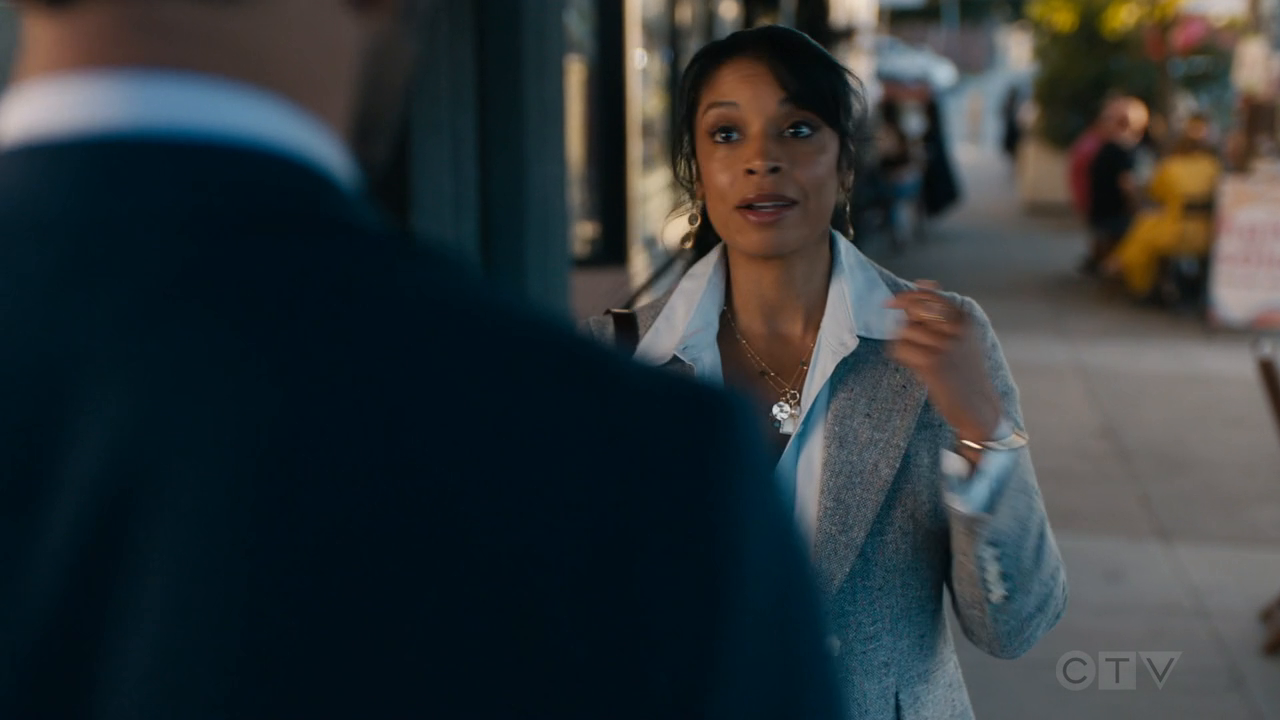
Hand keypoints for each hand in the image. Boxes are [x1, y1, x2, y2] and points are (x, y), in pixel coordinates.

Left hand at [886, 281, 1002, 452]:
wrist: (978, 407)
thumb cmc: (965, 372)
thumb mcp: (963, 337)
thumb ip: (943, 313)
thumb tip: (922, 282)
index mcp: (965, 320)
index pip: (931, 296)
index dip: (908, 296)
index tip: (892, 303)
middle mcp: (956, 329)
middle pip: (915, 310)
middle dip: (904, 319)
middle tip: (902, 333)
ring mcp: (944, 345)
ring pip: (905, 330)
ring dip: (902, 342)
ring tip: (915, 356)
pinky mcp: (932, 363)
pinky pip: (901, 348)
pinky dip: (901, 355)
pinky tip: (913, 365)